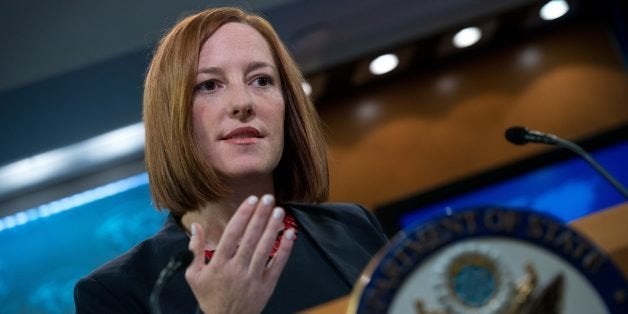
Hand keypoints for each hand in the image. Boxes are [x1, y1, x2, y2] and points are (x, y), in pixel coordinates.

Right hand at [185, 195, 295, 313]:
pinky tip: (290, 234)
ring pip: (264, 248)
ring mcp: (253, 277)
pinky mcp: (267, 285)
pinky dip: (285, 249)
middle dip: (260, 216)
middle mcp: (237, 268)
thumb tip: (196, 226)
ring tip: (279, 211)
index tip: (251, 200)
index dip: (243, 215)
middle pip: (250, 237)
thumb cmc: (209, 297)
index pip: (232, 234)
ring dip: (272, 228)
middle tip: (269, 198)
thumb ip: (196, 250)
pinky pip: (277, 264)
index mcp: (219, 263)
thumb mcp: (194, 275)